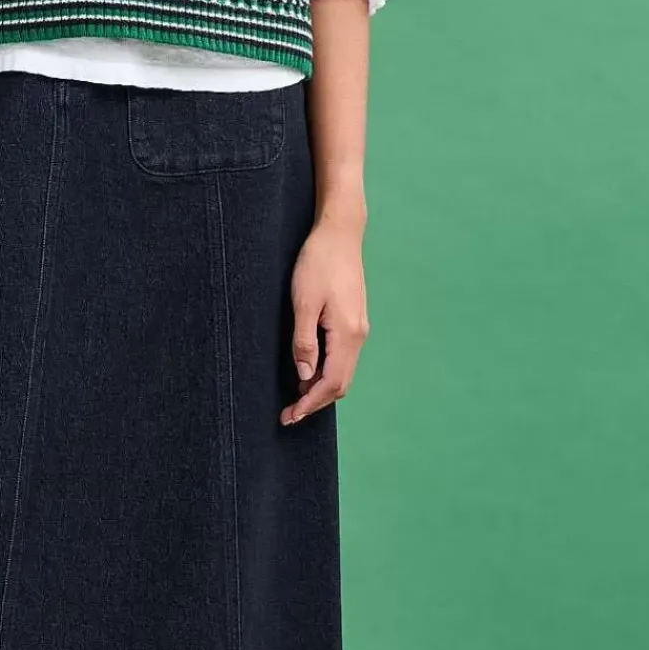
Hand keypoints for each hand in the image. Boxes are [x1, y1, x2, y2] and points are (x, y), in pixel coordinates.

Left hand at [281, 218, 368, 424]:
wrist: (340, 233)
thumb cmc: (318, 263)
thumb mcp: (303, 302)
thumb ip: (304, 341)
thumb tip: (304, 375)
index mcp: (347, 334)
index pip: (332, 383)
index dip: (311, 403)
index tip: (290, 416)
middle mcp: (358, 335)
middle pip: (341, 383)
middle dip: (316, 401)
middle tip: (289, 413)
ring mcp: (359, 328)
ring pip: (343, 371)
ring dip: (321, 387)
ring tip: (295, 396)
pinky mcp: (354, 319)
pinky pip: (343, 357)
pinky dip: (326, 371)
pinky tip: (308, 370)